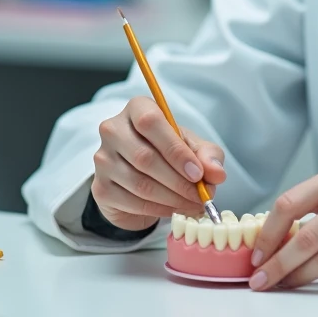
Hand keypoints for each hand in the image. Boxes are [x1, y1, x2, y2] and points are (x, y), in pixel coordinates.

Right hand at [91, 96, 226, 231]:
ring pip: (139, 183)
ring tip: (193, 204)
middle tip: (200, 196)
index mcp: (137, 108)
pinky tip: (174, 209)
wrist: (141, 175)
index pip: (151, 122)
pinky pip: (132, 202)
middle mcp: (113, 130)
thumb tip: (217, 174)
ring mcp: (102, 159)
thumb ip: (208, 155)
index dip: (175, 150)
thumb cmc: (169, 151)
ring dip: (172, 198)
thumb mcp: (193, 147)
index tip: (198, 173)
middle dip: (178, 181)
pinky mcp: (100, 188)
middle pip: (144, 157)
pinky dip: (159, 209)